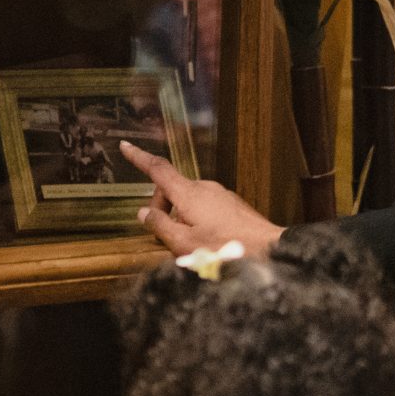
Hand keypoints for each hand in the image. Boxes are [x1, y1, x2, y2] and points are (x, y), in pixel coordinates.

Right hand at [122, 142, 283, 256]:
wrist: (269, 249)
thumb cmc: (224, 249)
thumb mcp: (183, 244)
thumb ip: (160, 226)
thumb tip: (142, 213)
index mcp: (188, 193)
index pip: (158, 169)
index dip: (139, 158)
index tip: (125, 146)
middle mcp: (204, 187)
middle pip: (171, 189)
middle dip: (161, 208)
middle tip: (163, 236)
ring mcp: (220, 194)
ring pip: (188, 200)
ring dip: (180, 217)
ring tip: (188, 244)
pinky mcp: (232, 204)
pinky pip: (205, 206)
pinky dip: (196, 219)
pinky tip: (206, 241)